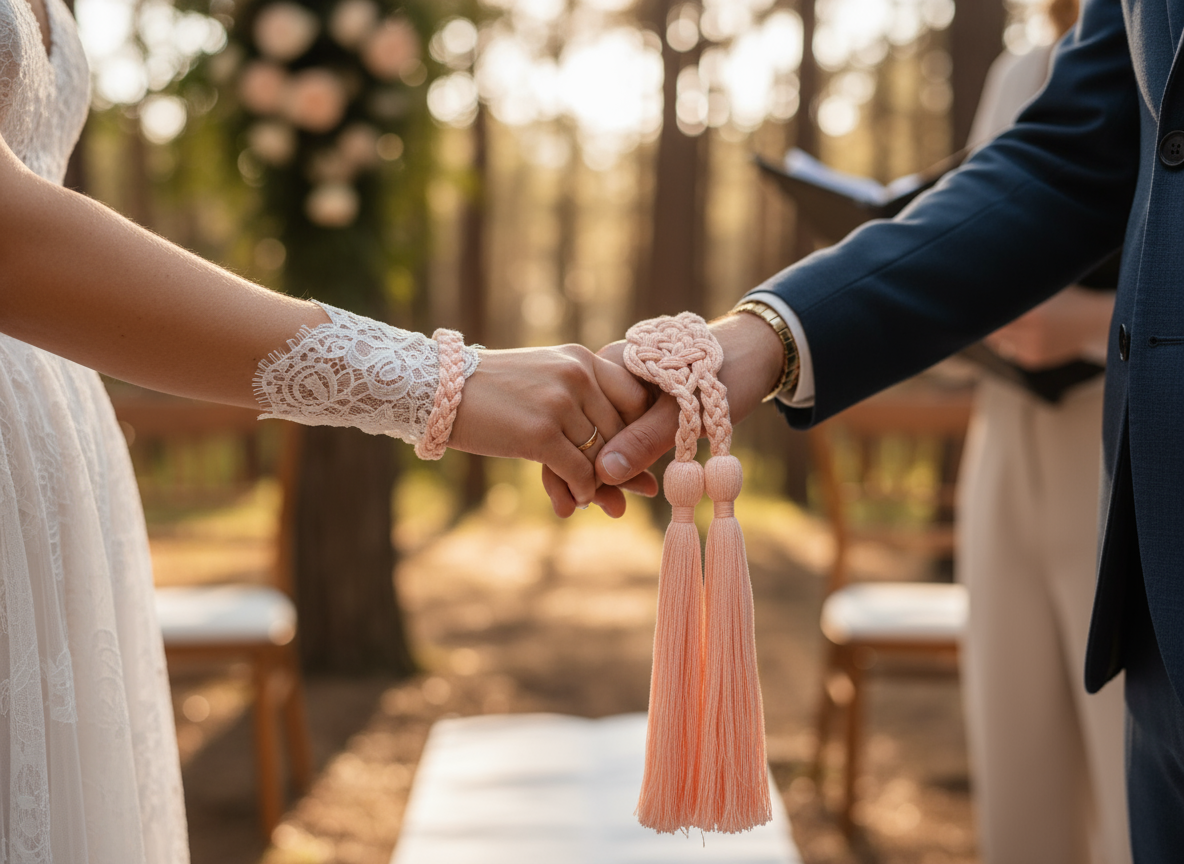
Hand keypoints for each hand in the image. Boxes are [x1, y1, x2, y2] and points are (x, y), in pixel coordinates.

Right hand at [448, 343, 652, 513]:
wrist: (441, 392)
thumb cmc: (496, 393)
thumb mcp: (545, 378)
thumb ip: (584, 401)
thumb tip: (623, 444)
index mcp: (581, 359)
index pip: (634, 398)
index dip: (637, 431)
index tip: (632, 455)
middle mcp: (576, 376)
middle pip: (619, 431)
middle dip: (623, 465)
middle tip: (630, 490)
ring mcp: (559, 403)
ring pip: (601, 454)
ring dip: (602, 483)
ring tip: (602, 499)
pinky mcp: (539, 434)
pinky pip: (579, 471)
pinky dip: (583, 491)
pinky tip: (578, 500)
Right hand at [543, 312, 784, 513]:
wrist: (757, 351)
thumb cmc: (725, 371)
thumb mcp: (686, 409)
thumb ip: (645, 439)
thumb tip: (604, 473)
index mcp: (611, 363)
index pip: (581, 418)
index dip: (583, 461)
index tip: (594, 499)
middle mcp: (608, 375)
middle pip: (589, 429)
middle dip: (593, 473)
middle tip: (603, 510)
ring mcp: (622, 389)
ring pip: (604, 436)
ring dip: (609, 471)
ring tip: (615, 507)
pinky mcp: (637, 404)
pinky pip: (622, 434)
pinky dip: (625, 460)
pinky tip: (627, 487)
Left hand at [984, 285, 1113, 369]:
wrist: (1094, 322)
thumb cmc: (1065, 297)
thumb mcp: (1047, 287)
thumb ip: (1020, 286)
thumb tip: (986, 278)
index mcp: (1035, 314)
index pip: (996, 314)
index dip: (982, 308)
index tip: (971, 300)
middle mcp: (1033, 335)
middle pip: (992, 331)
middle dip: (984, 321)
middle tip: (973, 309)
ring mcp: (1033, 350)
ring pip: (997, 342)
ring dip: (993, 332)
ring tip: (998, 317)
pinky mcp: (1033, 361)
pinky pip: (1008, 350)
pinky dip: (1008, 340)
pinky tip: (1020, 331)